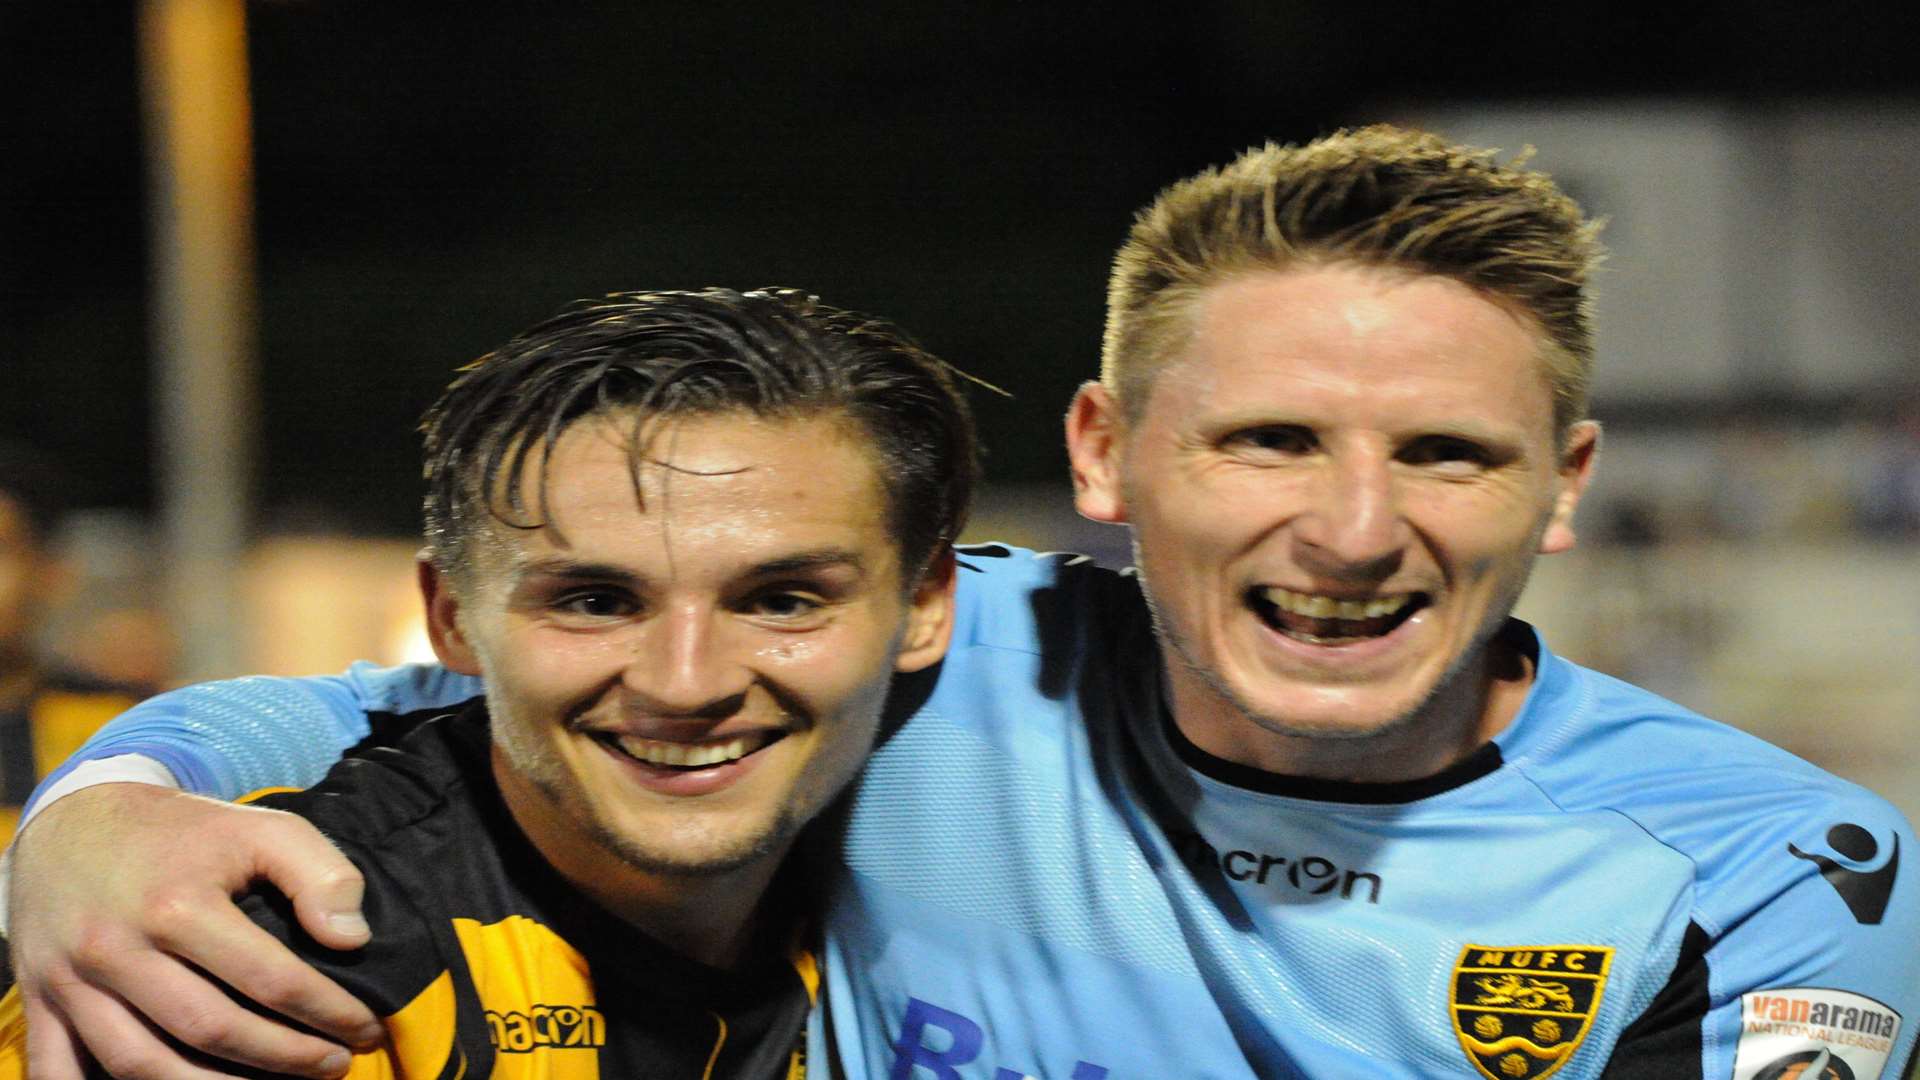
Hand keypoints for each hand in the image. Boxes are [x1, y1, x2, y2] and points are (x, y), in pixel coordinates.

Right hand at [7, 783, 382, 1078]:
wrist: (74, 821)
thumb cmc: (183, 832)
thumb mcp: (262, 827)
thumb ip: (321, 874)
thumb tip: (353, 938)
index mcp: (177, 904)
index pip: (269, 979)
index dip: (326, 1013)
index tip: (364, 1029)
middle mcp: (117, 948)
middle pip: (211, 1031)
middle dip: (285, 1058)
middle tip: (334, 1064)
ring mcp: (71, 981)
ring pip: (142, 1065)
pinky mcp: (39, 1002)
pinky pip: (58, 1073)